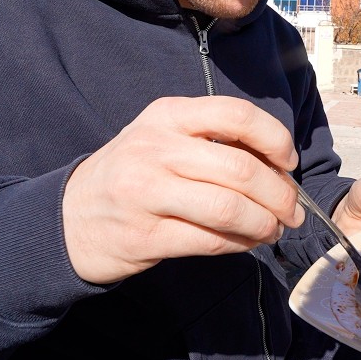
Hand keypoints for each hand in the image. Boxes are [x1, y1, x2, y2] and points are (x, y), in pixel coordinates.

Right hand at [62, 96, 303, 284]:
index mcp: (167, 115)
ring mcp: (147, 193)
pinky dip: (241, 245)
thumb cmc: (131, 174)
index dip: (275, 139)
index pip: (236, 115)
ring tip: (273, 229)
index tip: (287, 162)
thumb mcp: (162, 138)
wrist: (68, 217)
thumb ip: (213, 142)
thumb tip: (278, 167)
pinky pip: (211, 241)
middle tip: (292, 210)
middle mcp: (156, 149)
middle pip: (240, 169)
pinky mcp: (146, 236)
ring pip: (230, 209)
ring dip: (264, 224)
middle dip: (279, 194)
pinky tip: (247, 243)